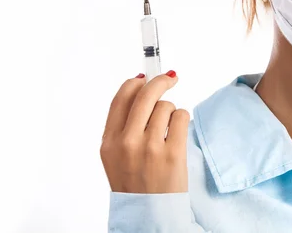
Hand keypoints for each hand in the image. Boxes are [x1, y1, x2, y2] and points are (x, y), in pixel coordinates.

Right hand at [100, 71, 189, 192]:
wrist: (149, 214)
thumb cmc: (135, 183)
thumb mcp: (115, 156)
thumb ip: (123, 125)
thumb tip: (139, 85)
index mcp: (109, 142)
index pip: (121, 98)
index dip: (135, 82)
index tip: (145, 77)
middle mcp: (127, 142)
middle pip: (145, 94)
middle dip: (161, 81)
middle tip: (170, 78)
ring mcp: (150, 147)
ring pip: (165, 106)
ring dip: (171, 112)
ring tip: (168, 131)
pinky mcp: (172, 153)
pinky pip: (181, 117)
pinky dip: (181, 121)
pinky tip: (177, 134)